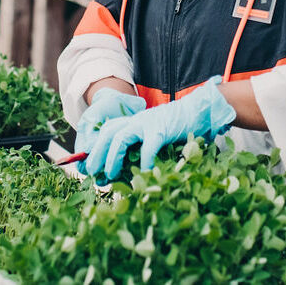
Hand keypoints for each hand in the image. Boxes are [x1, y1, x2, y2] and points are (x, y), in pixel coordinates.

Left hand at [84, 76, 235, 179]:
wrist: (198, 110)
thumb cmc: (177, 127)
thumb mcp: (154, 135)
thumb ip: (142, 147)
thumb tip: (128, 173)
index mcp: (134, 121)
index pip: (108, 130)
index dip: (95, 147)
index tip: (87, 165)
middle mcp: (137, 120)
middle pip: (108, 132)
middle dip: (96, 152)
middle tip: (91, 172)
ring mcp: (149, 123)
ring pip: (121, 136)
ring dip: (112, 157)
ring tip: (110, 175)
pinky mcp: (162, 129)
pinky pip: (148, 147)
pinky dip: (143, 161)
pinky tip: (144, 173)